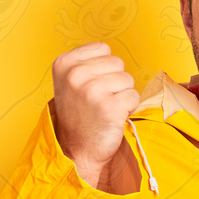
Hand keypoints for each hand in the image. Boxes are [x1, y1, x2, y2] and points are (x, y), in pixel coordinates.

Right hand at [51, 42, 139, 189]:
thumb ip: (87, 63)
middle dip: (114, 81)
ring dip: (122, 95)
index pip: (103, 48)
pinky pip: (134, 97)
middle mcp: (75, 75)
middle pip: (118, 63)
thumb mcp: (70, 82)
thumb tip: (112, 53)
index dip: (104, 67)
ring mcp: (92, 90)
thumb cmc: (79, 115)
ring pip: (128, 80)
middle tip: (99, 100)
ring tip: (105, 108)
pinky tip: (112, 117)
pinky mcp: (110, 107)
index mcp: (64, 64)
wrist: (78, 150)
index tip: (91, 85)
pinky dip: (128, 108)